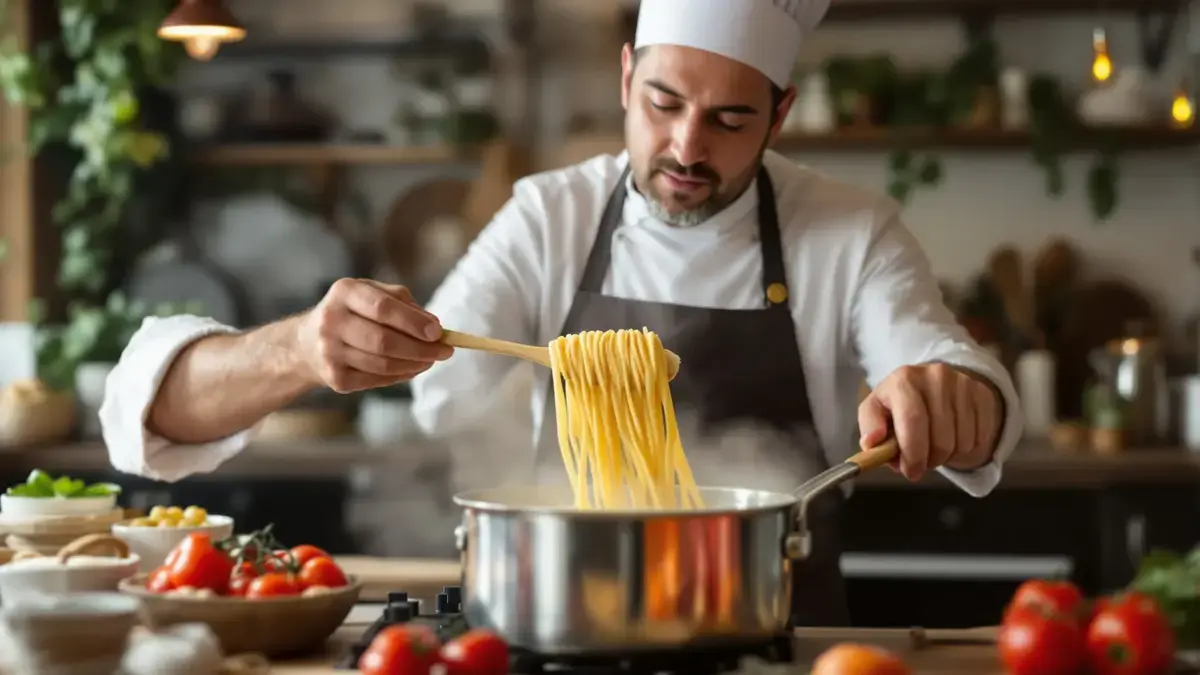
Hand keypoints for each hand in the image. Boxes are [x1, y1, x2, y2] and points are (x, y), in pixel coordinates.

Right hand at [296, 278, 452, 392]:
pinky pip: (376, 380)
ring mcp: (330, 352)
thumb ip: (404, 304)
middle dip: (420, 349)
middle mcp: (332, 321)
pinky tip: (412, 368)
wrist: (307, 342)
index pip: (382, 308)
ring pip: (382, 365)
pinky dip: (400, 376)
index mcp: (344, 292)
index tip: (438, 332)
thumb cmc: (352, 312)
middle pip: (383, 341)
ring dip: (414, 364)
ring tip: (431, 360)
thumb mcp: (372, 293)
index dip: (413, 322)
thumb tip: (434, 326)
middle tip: (444, 351)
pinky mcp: (335, 378)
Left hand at [857, 363, 1001, 480]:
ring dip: (947, 457)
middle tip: (921, 465)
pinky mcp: (983, 395)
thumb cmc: (900, 405)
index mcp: (903, 379)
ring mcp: (963, 384)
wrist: (935, 385)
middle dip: (929, 460)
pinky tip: (952, 440)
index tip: (910, 472)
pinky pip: (978, 439)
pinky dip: (965, 449)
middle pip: (939, 437)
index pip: (913, 420)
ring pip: (961, 442)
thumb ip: (870, 427)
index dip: (912, 452)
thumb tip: (871, 443)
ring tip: (934, 448)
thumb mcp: (876, 410)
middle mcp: (935, 376)